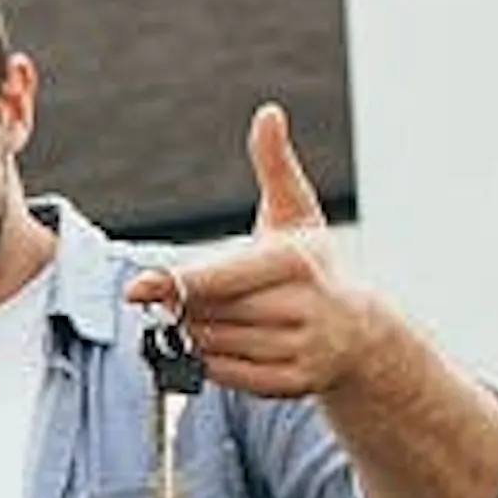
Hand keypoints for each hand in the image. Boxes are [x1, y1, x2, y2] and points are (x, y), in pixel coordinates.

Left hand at [123, 103, 406, 403]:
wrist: (360, 334)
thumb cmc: (312, 264)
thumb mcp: (296, 212)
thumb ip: (275, 166)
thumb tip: (268, 113)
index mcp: (297, 262)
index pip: (221, 277)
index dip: (177, 283)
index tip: (137, 287)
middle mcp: (304, 308)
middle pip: (208, 313)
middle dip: (186, 306)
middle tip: (179, 297)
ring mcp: (302, 349)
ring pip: (212, 345)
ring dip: (196, 333)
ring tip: (214, 317)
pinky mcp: (293, 385)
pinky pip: (225, 375)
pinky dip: (212, 361)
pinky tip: (226, 343)